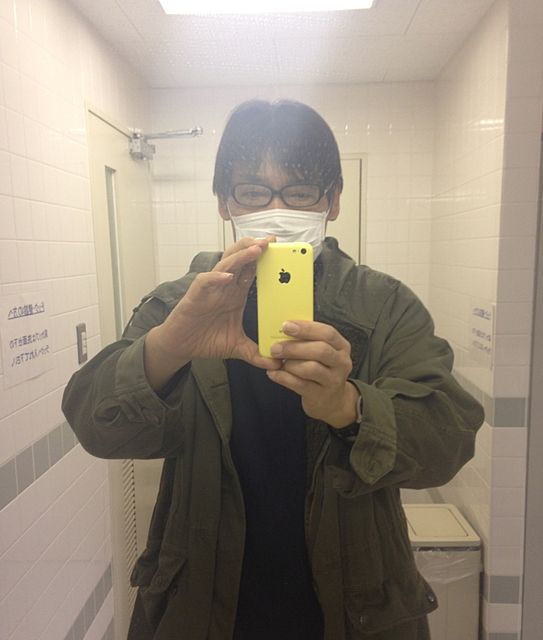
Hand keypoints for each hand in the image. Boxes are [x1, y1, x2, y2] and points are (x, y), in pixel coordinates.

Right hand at [144, 237, 280, 389]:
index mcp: (236, 293)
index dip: (265, 258)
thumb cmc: (206, 339)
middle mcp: (224, 286)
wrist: (181, 346)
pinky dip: (216, 277)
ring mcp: (210, 289)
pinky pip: (205, 281)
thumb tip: (276, 364)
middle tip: (271, 241)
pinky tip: (228, 277)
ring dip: (241, 256)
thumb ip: (255, 353)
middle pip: (240, 258)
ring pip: (225, 264)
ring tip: (256, 249)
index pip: (253, 270)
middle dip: (255, 247)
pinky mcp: (195, 296)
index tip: (282, 248)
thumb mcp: (236, 347)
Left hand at [266, 321, 358, 427]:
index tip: (286, 326)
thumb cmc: (321, 369)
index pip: (327, 333)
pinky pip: (300, 385)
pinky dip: (283, 378)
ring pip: (311, 368)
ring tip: (277, 362)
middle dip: (295, 347)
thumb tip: (280, 332)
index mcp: (341, 346)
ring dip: (290, 363)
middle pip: (320, 350)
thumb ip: (305, 340)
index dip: (306, 328)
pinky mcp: (320, 395)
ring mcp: (333, 380)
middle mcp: (341, 362)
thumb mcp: (320, 352)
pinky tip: (273, 373)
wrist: (332, 400)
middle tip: (275, 347)